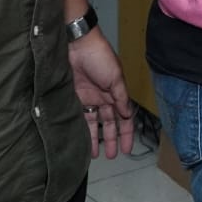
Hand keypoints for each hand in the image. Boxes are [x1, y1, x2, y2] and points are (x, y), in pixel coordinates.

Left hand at [68, 30, 134, 158]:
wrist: (77, 45)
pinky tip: (81, 140)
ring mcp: (88, 98)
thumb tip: (127, 115)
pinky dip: (81, 128)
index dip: (126, 133)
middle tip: (112, 156)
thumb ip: (120, 98)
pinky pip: (79, 117)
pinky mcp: (73, 98)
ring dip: (94, 138)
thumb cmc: (100, 57)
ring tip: (94, 155)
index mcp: (116, 93)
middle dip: (111, 139)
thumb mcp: (115, 78)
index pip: (124, 117)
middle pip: (108, 123)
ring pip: (93, 123)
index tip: (127, 149)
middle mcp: (103, 98)